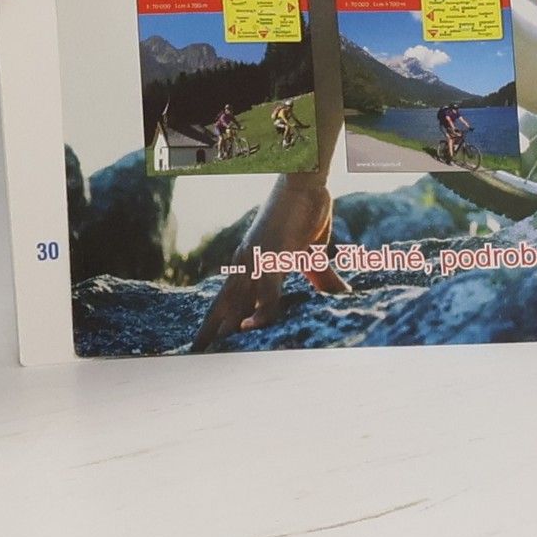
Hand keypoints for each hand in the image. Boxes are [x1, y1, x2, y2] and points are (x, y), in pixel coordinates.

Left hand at [193, 171, 343, 348]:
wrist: (305, 180)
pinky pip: (267, 290)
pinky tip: (249, 327)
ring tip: (210, 354)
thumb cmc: (308, 209)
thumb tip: (342, 293)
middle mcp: (247, 261)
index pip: (228, 295)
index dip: (217, 318)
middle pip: (224, 303)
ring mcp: (257, 258)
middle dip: (210, 330)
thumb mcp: (314, 250)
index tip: (205, 341)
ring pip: (237, 300)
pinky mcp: (274, 255)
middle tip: (194, 356)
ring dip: (225, 328)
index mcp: (250, 259)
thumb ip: (321, 275)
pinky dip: (259, 310)